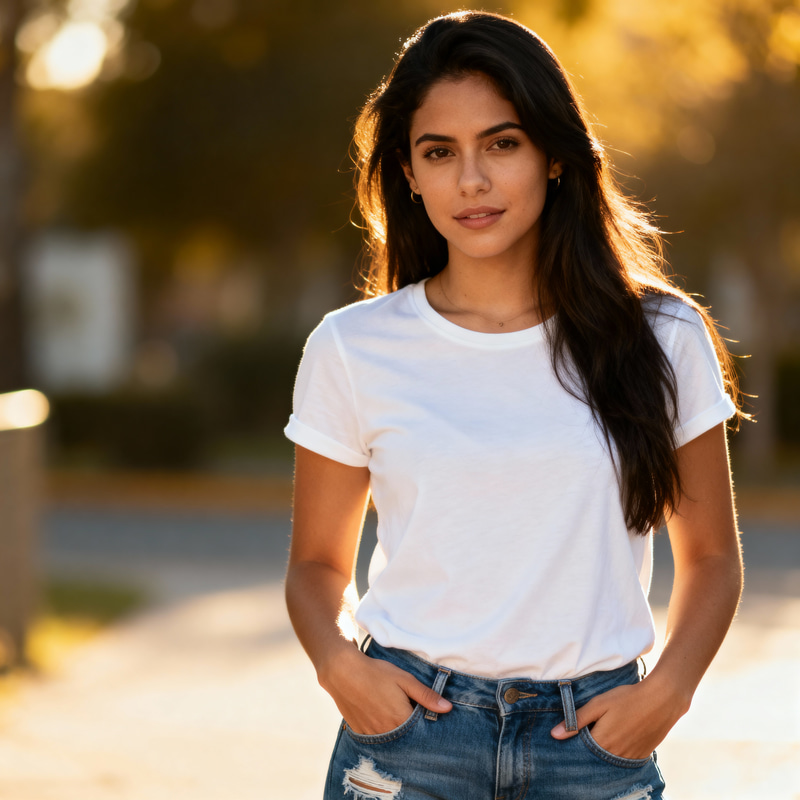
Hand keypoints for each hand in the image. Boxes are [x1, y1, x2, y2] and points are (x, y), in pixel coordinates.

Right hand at [320, 646, 451, 735]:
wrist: (343, 672)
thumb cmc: (376, 673)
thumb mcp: (404, 679)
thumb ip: (426, 695)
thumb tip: (447, 708)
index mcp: (401, 719)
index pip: (421, 732)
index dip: (425, 725)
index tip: (427, 718)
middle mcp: (387, 732)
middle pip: (407, 739)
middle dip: (412, 732)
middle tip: (409, 715)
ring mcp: (372, 734)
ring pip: (391, 741)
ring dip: (397, 733)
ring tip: (395, 716)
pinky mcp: (360, 732)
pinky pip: (376, 739)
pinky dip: (382, 733)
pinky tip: (381, 718)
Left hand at [550, 678, 687, 759]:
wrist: (662, 700)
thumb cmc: (628, 698)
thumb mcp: (599, 704)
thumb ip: (577, 719)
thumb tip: (554, 734)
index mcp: (602, 742)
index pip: (581, 751)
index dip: (575, 743)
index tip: (572, 735)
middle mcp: (615, 755)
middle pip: (595, 757)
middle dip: (588, 748)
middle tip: (589, 732)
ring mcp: (630, 757)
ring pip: (609, 760)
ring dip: (604, 751)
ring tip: (605, 734)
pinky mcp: (642, 755)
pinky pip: (624, 759)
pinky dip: (618, 752)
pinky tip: (618, 738)